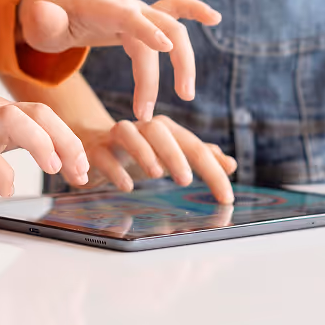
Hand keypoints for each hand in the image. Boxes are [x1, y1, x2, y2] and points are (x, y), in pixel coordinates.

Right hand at [0, 96, 89, 203]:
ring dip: (41, 143)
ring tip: (53, 169)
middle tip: (80, 170)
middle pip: (37, 112)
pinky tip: (8, 189)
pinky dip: (2, 173)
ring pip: (13, 120)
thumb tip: (53, 153)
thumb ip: (12, 140)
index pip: (42, 115)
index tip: (82, 168)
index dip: (69, 139)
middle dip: (66, 140)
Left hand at [18, 0, 220, 120]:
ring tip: (183, 97)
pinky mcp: (144, 18)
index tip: (165, 50)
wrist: (53, 7)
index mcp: (101, 6)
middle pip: (158, 29)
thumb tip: (45, 14)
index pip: (128, 17)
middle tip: (149, 112)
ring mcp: (137, 10)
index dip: (147, 30)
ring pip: (172, 30)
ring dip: (182, 62)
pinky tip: (215, 18)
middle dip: (162, 69)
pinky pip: (174, 11)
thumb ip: (43, 21)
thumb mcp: (38, 24)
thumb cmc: (46, 20)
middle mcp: (125, 4)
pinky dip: (195, 11)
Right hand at [72, 115, 236, 203]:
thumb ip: (198, 157)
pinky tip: (126, 186)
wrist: (93, 144)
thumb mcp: (169, 155)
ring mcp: (115, 137)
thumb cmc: (138, 151)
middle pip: (159, 130)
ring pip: (127, 132)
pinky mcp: (95, 150)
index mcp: (164, 130)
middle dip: (174, 153)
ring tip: (156, 175)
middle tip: (187, 180)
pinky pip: (102, 154)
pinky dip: (114, 168)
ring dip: (143, 152)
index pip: (192, 145)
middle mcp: (141, 128)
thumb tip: (230, 164)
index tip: (226, 197)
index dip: (213, 170)